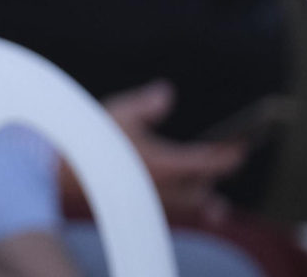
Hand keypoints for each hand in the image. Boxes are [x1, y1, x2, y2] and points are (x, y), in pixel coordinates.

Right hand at [62, 80, 246, 225]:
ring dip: (204, 195)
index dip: (233, 152)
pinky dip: (187, 210)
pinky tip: (188, 211)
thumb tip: (167, 93)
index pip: (214, 161)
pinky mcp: (140, 209)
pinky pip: (174, 212)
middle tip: (226, 157)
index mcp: (170, 164)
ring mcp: (155, 203)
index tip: (245, 143)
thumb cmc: (92, 143)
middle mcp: (168, 189)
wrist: (61, 174)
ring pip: (192, 204)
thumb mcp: (120, 113)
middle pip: (205, 185)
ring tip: (217, 199)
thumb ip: (148, 104)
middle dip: (215, 172)